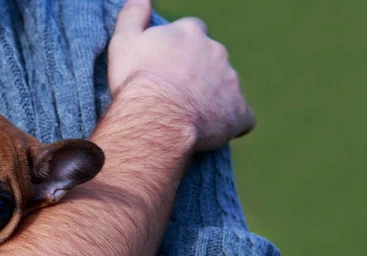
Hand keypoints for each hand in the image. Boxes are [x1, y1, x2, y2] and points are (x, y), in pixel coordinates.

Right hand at [108, 0, 254, 151]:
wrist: (156, 118)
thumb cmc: (137, 81)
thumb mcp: (124, 42)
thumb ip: (132, 16)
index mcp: (191, 33)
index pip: (192, 32)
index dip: (180, 49)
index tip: (167, 65)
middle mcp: (217, 51)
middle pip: (212, 58)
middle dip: (199, 72)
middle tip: (176, 92)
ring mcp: (231, 82)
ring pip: (226, 86)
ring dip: (213, 96)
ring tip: (189, 115)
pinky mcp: (239, 112)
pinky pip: (242, 116)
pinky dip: (231, 120)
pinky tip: (215, 128)